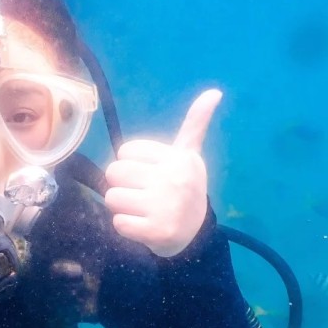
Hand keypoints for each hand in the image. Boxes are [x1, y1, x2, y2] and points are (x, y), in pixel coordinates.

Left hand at [103, 89, 221, 256]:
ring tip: (142, 209)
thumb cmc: (184, 188)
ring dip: (121, 207)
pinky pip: (118, 223)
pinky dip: (125, 227)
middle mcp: (174, 179)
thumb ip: (195, 124)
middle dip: (122, 185)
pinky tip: (143, 226)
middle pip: (114, 172)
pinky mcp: (156, 231)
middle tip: (141, 194)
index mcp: (179, 158)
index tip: (149, 174)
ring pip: (112, 197)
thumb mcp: (190, 155)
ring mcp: (166, 206)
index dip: (131, 163)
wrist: (194, 234)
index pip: (125, 151)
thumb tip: (214, 92)